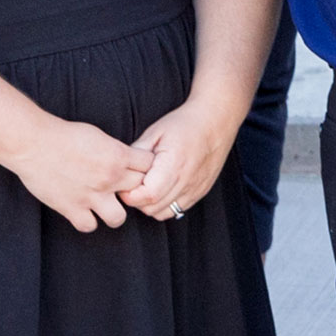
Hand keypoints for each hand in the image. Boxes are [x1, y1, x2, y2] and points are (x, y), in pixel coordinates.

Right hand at [11, 119, 155, 232]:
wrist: (33, 143)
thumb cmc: (64, 135)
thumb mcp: (99, 136)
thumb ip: (116, 151)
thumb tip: (127, 160)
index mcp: (118, 156)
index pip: (150, 166)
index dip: (145, 168)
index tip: (137, 170)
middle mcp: (109, 178)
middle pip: (139, 192)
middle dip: (133, 189)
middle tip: (121, 189)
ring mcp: (91, 196)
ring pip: (119, 218)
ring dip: (114, 212)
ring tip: (106, 206)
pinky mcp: (71, 208)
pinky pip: (89, 226)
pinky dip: (88, 221)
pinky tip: (84, 212)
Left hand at [126, 91, 246, 221]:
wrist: (215, 122)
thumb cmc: (184, 125)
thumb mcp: (154, 133)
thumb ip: (135, 154)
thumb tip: (120, 172)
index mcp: (173, 164)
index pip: (146, 196)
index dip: (129, 194)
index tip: (125, 184)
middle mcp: (186, 181)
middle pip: (151, 208)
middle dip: (137, 200)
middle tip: (133, 184)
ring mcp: (195, 189)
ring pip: (163, 213)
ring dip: (150, 204)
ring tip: (148, 186)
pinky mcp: (200, 192)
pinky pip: (177, 210)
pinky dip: (165, 205)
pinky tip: (162, 189)